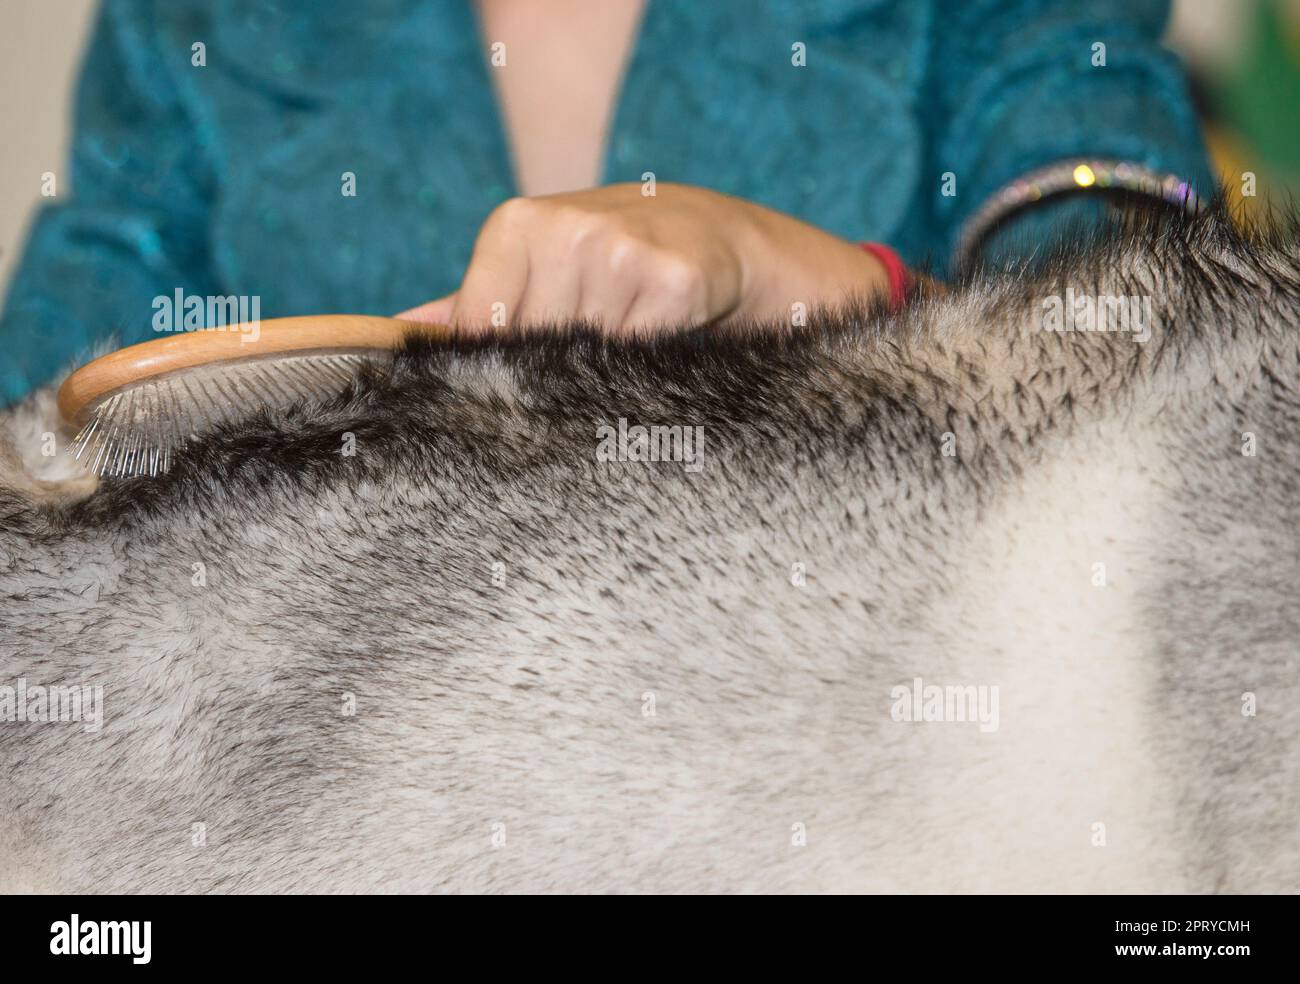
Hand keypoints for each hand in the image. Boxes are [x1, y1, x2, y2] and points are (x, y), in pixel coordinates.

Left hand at [397, 182, 891, 333]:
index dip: (492, 374)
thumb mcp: (535, 267)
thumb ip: (468, 305)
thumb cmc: (607, 262)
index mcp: (515, 226)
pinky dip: (643, 372)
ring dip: (598, 378)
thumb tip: (391, 337)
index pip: (479, 327)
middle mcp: (564, 229)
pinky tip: (656, 350)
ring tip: (616, 361)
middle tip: (576, 381)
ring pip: (582, 362)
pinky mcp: (673, 280)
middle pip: (529, 351)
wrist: (713, 236)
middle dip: (549, 379)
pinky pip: (637, 360)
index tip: (507, 402)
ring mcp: (620, 250)